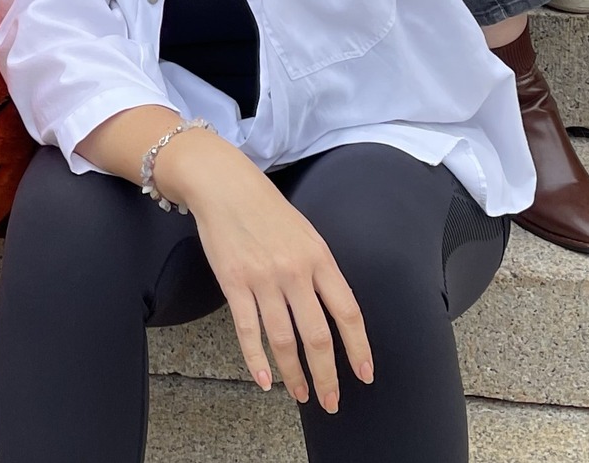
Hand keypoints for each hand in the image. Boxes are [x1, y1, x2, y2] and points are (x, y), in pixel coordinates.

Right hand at [160, 132, 373, 408]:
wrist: (224, 185)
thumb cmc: (267, 209)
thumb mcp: (306, 234)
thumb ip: (320, 271)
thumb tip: (333, 312)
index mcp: (320, 258)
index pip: (348, 312)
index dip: (359, 348)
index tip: (365, 375)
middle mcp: (295, 271)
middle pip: (318, 336)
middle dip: (327, 376)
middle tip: (331, 403)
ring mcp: (263, 278)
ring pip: (284, 340)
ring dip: (294, 374)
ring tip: (301, 396)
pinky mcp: (234, 283)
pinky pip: (248, 330)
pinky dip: (257, 360)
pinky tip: (264, 382)